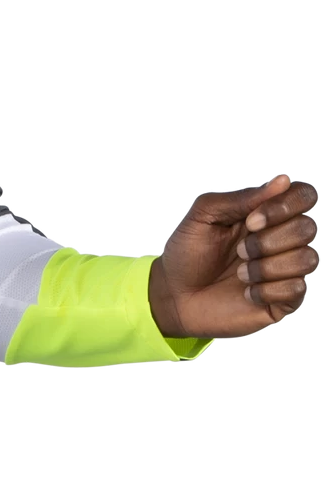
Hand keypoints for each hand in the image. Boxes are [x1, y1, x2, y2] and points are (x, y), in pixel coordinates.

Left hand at [148, 174, 318, 338]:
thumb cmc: (186, 254)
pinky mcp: (283, 299)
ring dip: (266, 267)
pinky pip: (296, 289)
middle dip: (267, 241)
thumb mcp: (203, 216)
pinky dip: (266, 290)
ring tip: (239, 273)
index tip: (251, 221)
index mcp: (266, 214)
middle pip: (307, 228)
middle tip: (238, 251)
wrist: (173, 296)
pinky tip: (246, 293)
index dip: (284, 206)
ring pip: (308, 259)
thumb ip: (240, 198)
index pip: (303, 196)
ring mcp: (285, 270)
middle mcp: (282, 239)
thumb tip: (283, 180)